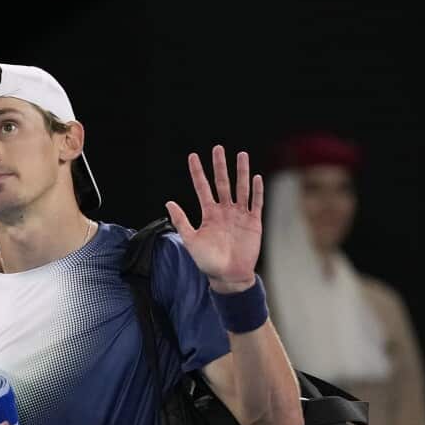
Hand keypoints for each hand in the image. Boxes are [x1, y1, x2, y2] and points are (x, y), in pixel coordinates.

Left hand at [165, 145, 263, 292]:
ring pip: (240, 188)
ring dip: (241, 172)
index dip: (197, 172)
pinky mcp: (253, 223)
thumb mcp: (190, 240)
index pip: (202, 187)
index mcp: (208, 213)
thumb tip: (168, 202)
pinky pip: (255, 203)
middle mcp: (224, 210)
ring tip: (241, 155)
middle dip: (219, 166)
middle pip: (222, 183)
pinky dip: (256, 191)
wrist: (228, 276)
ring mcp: (239, 215)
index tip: (193, 156)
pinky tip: (255, 177)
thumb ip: (181, 221)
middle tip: (217, 148)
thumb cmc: (207, 261)